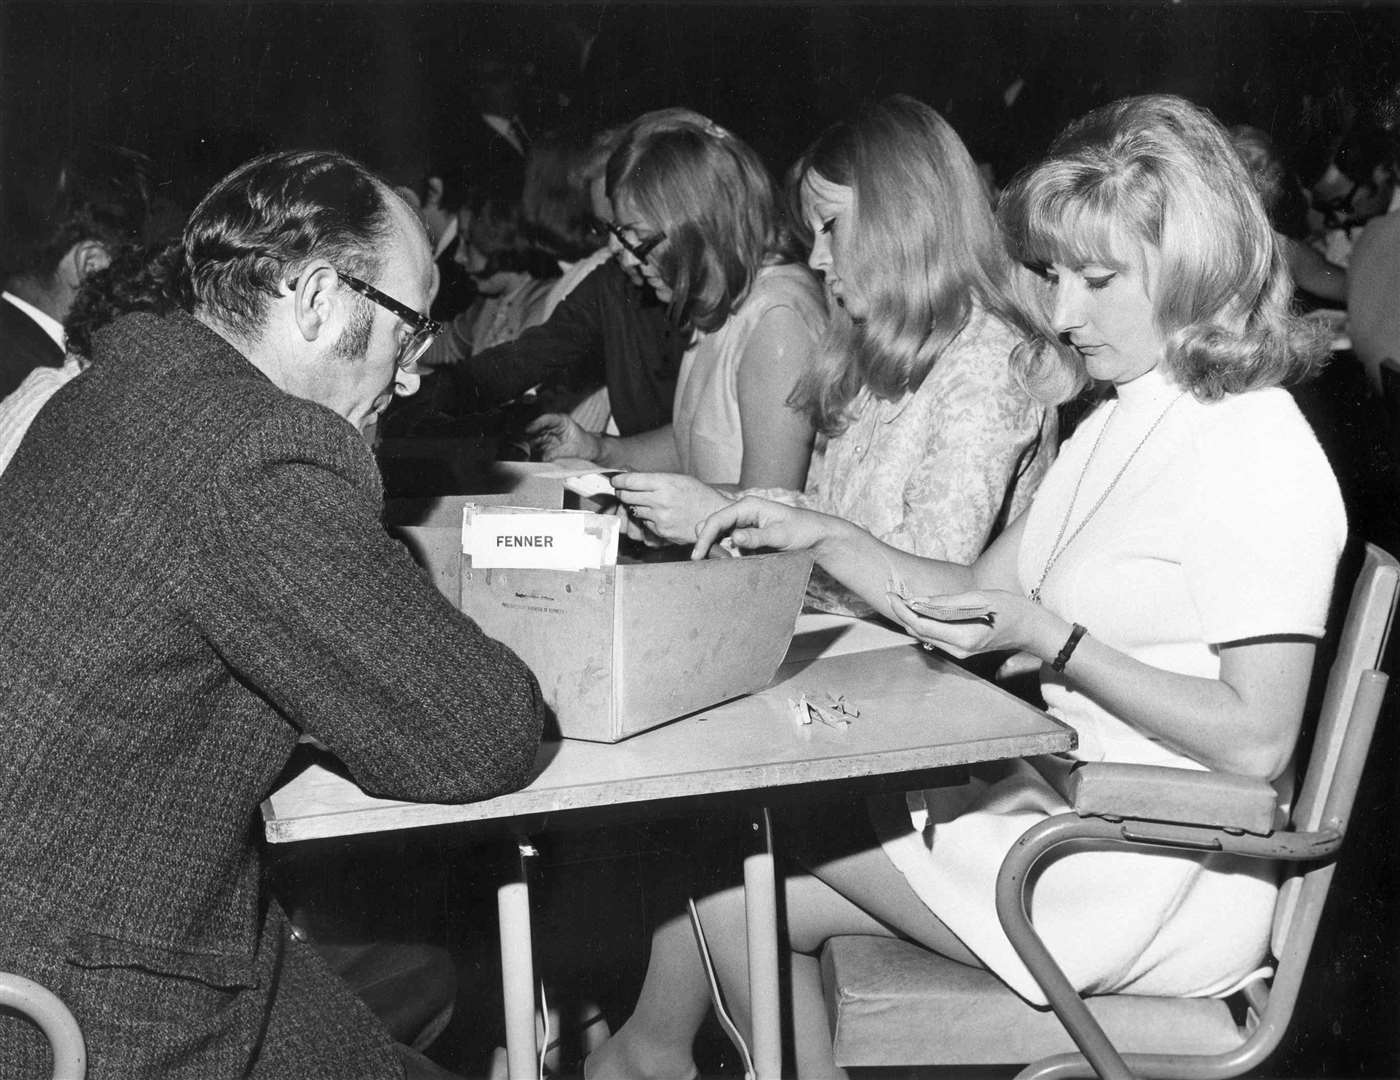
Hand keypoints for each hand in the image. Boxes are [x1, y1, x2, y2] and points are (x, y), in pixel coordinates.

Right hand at [525, 413, 602, 462]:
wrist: (592, 452)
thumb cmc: (587, 446)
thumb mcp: (573, 450)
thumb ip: (557, 453)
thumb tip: (543, 458)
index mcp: (561, 422)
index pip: (546, 419)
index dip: (536, 423)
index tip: (528, 429)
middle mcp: (552, 428)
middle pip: (536, 429)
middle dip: (528, 436)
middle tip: (522, 444)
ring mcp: (548, 437)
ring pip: (533, 440)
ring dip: (528, 447)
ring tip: (524, 453)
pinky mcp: (545, 447)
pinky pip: (536, 450)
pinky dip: (532, 454)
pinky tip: (529, 458)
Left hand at [611, 473, 729, 544]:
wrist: (715, 516)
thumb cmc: (698, 494)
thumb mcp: (678, 478)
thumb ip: (654, 478)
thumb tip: (628, 474)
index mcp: (665, 483)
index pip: (630, 481)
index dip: (619, 480)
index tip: (616, 480)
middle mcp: (661, 500)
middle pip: (627, 496)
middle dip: (623, 493)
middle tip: (624, 491)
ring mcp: (660, 518)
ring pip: (634, 510)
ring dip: (635, 506)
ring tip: (648, 503)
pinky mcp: (662, 532)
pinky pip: (645, 524)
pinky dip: (648, 519)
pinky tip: (659, 515)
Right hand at [691, 495, 840, 559]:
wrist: (816, 536)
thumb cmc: (802, 530)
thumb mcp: (780, 535)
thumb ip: (757, 537)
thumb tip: (734, 537)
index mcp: (748, 505)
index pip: (717, 519)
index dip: (704, 537)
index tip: (697, 555)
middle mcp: (743, 511)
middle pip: (713, 525)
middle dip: (705, 542)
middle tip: (702, 562)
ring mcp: (743, 523)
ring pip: (718, 535)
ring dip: (714, 549)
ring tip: (715, 563)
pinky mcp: (746, 534)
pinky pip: (728, 543)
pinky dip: (724, 553)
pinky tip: (728, 562)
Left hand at [885, 588, 1062, 660]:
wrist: (1032, 630)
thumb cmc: (1011, 609)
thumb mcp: (980, 598)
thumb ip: (947, 602)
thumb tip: (919, 601)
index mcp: (963, 638)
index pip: (922, 625)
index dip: (903, 610)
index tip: (891, 594)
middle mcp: (958, 650)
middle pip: (920, 632)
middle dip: (902, 613)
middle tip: (891, 592)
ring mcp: (960, 653)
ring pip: (926, 636)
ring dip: (911, 617)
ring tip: (900, 597)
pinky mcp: (961, 649)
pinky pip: (935, 636)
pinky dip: (924, 622)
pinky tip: (918, 608)